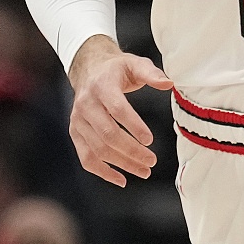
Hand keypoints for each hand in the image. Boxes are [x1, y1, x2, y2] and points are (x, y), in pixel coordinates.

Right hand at [69, 36, 172, 186]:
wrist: (88, 69)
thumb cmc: (115, 69)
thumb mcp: (135, 64)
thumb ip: (152, 73)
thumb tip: (168, 84)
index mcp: (101, 86)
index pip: (117, 109)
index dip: (134, 126)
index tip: (150, 140)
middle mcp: (86, 104)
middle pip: (107, 134)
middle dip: (131, 151)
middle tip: (152, 160)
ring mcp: (78, 120)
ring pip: (98, 149)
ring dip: (122, 164)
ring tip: (144, 171)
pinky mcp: (75, 132)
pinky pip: (86, 158)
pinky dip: (103, 172)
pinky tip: (121, 179)